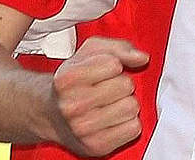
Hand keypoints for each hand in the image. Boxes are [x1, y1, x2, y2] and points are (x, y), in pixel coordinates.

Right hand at [49, 37, 149, 155]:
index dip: (113, 65)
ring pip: (132, 106)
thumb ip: (118, 47)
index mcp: (67, 79)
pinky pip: (134, 128)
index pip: (114, 64)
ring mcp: (83, 129)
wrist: (52, 116)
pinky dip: (128, 123)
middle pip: (126, 85)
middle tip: (105, 90)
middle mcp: (72, 105)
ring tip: (109, 105)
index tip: (101, 72)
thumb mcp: (89, 53)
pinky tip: (112, 120)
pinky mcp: (97, 146)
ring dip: (125, 103)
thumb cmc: (74, 82)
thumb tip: (142, 58)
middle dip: (121, 84)